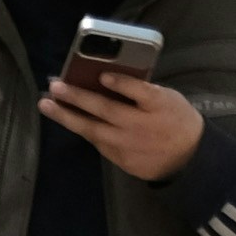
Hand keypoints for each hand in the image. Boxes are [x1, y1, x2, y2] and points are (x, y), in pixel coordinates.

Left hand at [42, 64, 205, 180]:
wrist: (189, 158)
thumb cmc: (175, 119)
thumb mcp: (168, 99)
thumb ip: (143, 91)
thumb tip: (108, 78)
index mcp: (160, 106)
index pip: (141, 92)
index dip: (122, 84)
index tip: (103, 76)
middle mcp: (143, 126)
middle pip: (107, 110)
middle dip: (78, 97)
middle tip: (55, 86)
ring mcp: (130, 145)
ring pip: (93, 130)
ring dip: (66, 116)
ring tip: (46, 104)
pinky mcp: (122, 160)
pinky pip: (97, 142)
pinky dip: (81, 129)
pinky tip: (65, 118)